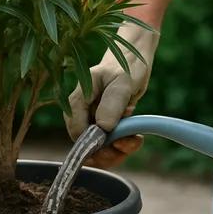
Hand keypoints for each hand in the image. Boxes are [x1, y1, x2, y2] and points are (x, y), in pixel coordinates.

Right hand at [65, 25, 158, 168]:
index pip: (75, 130)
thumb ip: (112, 103)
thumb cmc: (126, 66)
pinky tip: (136, 137)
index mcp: (79, 99)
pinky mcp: (106, 124)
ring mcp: (94, 119)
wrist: (135, 61)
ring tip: (135, 140)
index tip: (112, 143)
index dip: (91, 143)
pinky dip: (124, 146)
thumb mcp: (122, 82)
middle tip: (126, 145)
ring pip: (99, 148)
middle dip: (106, 151)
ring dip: (117, 151)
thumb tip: (102, 128)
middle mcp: (83, 112)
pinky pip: (111, 144)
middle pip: (86, 144)